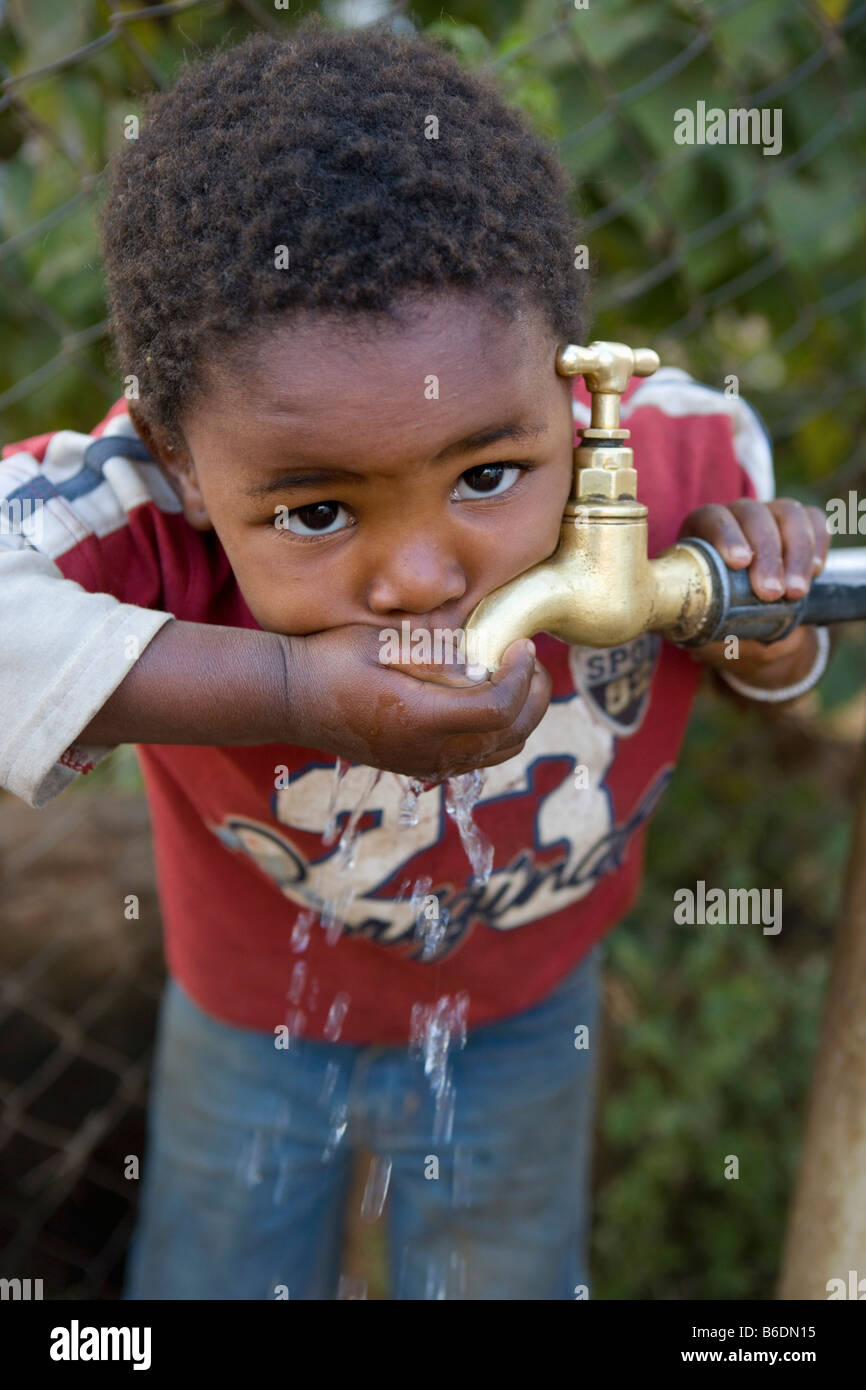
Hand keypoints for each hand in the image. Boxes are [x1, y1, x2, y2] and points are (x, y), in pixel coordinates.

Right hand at [278, 625, 550, 780]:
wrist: (292, 699)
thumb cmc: (332, 660)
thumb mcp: (384, 644)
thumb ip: (438, 656)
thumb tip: (485, 663)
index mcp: (419, 718)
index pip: (497, 709)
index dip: (522, 677)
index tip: (522, 645)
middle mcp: (428, 751)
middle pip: (511, 736)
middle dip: (535, 697)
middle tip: (531, 659)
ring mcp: (426, 763)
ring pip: (501, 751)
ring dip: (523, 716)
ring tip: (518, 676)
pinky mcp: (421, 765)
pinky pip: (479, 756)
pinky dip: (499, 730)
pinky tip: (488, 695)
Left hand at [677, 499, 830, 691]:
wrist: (753, 632)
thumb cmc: (720, 625)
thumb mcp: (707, 629)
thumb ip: (705, 627)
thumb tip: (708, 629)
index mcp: (701, 536)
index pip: (711, 519)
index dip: (726, 535)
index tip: (739, 563)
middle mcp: (734, 518)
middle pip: (753, 515)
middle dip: (766, 554)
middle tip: (771, 593)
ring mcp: (768, 517)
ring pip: (787, 514)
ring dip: (796, 552)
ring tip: (796, 593)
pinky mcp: (798, 524)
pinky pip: (813, 520)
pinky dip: (818, 543)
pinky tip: (816, 572)